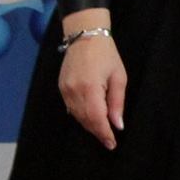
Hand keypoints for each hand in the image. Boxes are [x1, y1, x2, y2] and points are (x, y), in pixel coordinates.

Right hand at [58, 20, 126, 149]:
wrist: (85, 35)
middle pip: (85, 120)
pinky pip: (70, 108)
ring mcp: (65, 90)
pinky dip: (80, 115)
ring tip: (101, 130)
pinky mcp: (61, 87)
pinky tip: (89, 117)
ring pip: (77, 116)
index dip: (104, 134)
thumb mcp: (118, 76)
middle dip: (97, 131)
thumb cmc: (107, 54)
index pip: (96, 119)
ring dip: (89, 125)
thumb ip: (117, 102)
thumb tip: (117, 125)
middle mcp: (74, 91)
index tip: (111, 144)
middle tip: (108, 139)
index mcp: (90, 88)